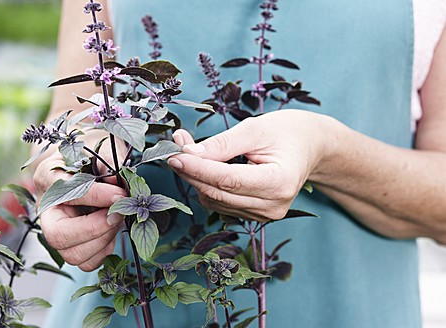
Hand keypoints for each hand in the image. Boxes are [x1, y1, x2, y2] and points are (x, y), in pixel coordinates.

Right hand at [34, 148, 126, 271]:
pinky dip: (104, 251)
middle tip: (119, 214)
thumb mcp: (101, 146)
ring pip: (72, 254)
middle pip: (58, 236)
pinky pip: (86, 262)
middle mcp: (46, 208)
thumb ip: (110, 161)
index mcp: (48, 177)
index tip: (121, 194)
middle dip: (95, 228)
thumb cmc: (92, 150)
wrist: (84, 158)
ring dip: (103, 241)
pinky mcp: (71, 244)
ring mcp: (56, 229)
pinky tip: (112, 230)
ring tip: (118, 219)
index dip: (98, 197)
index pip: (67, 194)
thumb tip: (118, 183)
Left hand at [167, 110, 333, 221]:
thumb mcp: (255, 129)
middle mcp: (273, 206)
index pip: (227, 180)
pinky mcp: (256, 215)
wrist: (311, 147)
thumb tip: (187, 154)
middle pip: (218, 193)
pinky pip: (221, 204)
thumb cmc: (287, 132)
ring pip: (215, 201)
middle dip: (191, 171)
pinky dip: (208, 185)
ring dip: (197, 178)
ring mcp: (265, 215)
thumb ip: (221, 144)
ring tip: (192, 151)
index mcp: (279, 182)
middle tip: (175, 146)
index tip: (173, 154)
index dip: (197, 168)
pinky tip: (207, 167)